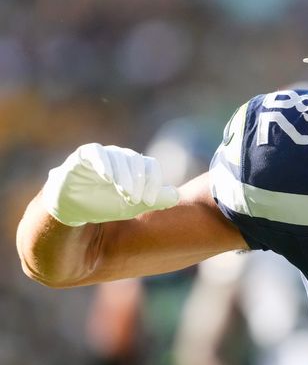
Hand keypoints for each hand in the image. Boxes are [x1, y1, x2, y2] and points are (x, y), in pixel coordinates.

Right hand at [42, 143, 179, 225]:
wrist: (73, 211)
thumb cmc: (105, 206)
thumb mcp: (133, 206)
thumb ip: (156, 200)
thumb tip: (176, 196)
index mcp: (135, 166)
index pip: (151, 166)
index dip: (153, 183)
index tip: (149, 202)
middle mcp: (120, 157)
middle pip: (137, 161)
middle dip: (139, 181)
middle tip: (136, 200)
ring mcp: (102, 155)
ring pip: (118, 157)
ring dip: (124, 176)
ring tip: (125, 194)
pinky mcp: (83, 156)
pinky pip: (95, 152)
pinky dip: (103, 163)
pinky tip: (107, 177)